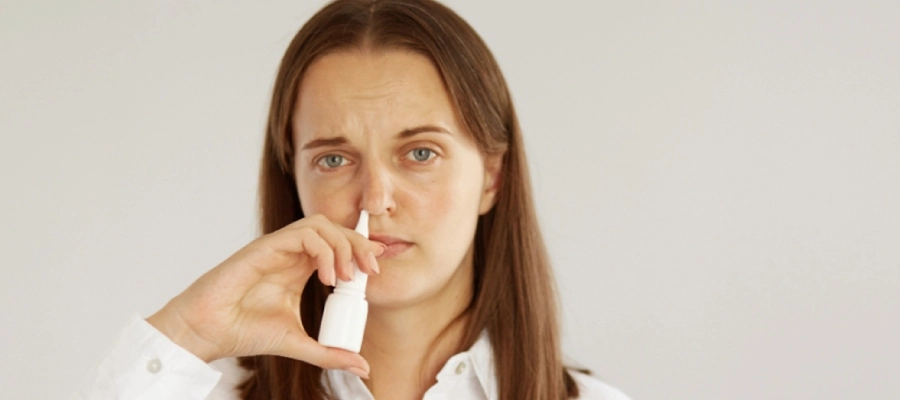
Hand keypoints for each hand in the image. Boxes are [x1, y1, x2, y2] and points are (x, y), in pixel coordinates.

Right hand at [146, 213, 382, 377]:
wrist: (209, 333)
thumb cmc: (243, 331)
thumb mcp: (298, 344)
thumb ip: (329, 353)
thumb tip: (363, 367)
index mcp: (300, 269)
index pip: (338, 247)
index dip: (360, 252)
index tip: (376, 270)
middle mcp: (291, 254)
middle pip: (334, 230)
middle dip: (358, 245)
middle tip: (371, 271)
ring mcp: (278, 248)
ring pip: (320, 225)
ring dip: (341, 246)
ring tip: (346, 277)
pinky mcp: (265, 247)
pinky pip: (302, 233)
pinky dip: (322, 249)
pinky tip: (326, 276)